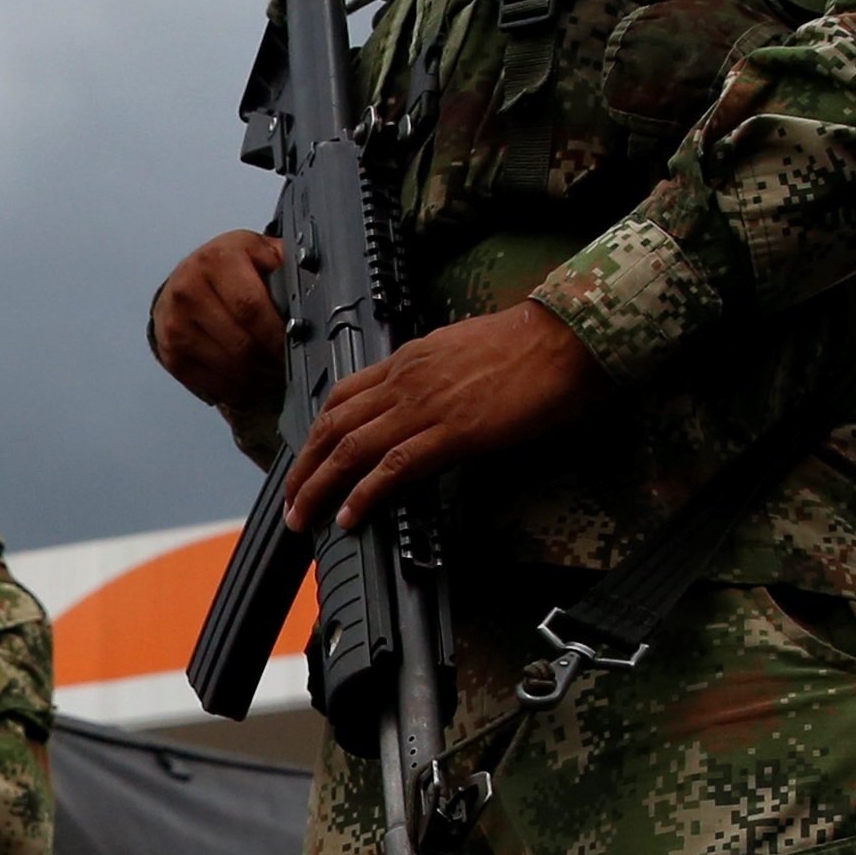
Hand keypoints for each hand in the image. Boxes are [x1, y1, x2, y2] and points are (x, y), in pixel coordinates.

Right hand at [150, 231, 288, 420]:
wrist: (183, 279)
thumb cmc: (229, 268)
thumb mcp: (259, 252)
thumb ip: (286, 266)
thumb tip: (323, 285)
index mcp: (218, 260)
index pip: (252, 308)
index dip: (278, 336)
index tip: (296, 348)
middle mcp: (189, 289)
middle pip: (241, 344)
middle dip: (271, 363)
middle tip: (289, 368)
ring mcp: (175, 323)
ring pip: (228, 369)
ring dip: (256, 381)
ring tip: (272, 377)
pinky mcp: (168, 350)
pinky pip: (209, 382)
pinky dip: (234, 390)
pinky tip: (248, 383)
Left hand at [281, 301, 608, 534]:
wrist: (566, 337)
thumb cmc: (529, 345)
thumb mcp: (464, 351)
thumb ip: (435, 376)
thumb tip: (425, 403)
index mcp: (410, 359)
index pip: (343, 395)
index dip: (316, 431)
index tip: (305, 458)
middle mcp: (407, 380)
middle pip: (334, 425)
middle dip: (302, 467)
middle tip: (289, 500)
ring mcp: (427, 405)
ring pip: (352, 448)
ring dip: (320, 487)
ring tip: (303, 517)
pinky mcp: (454, 432)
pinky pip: (394, 466)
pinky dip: (365, 494)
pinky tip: (350, 515)